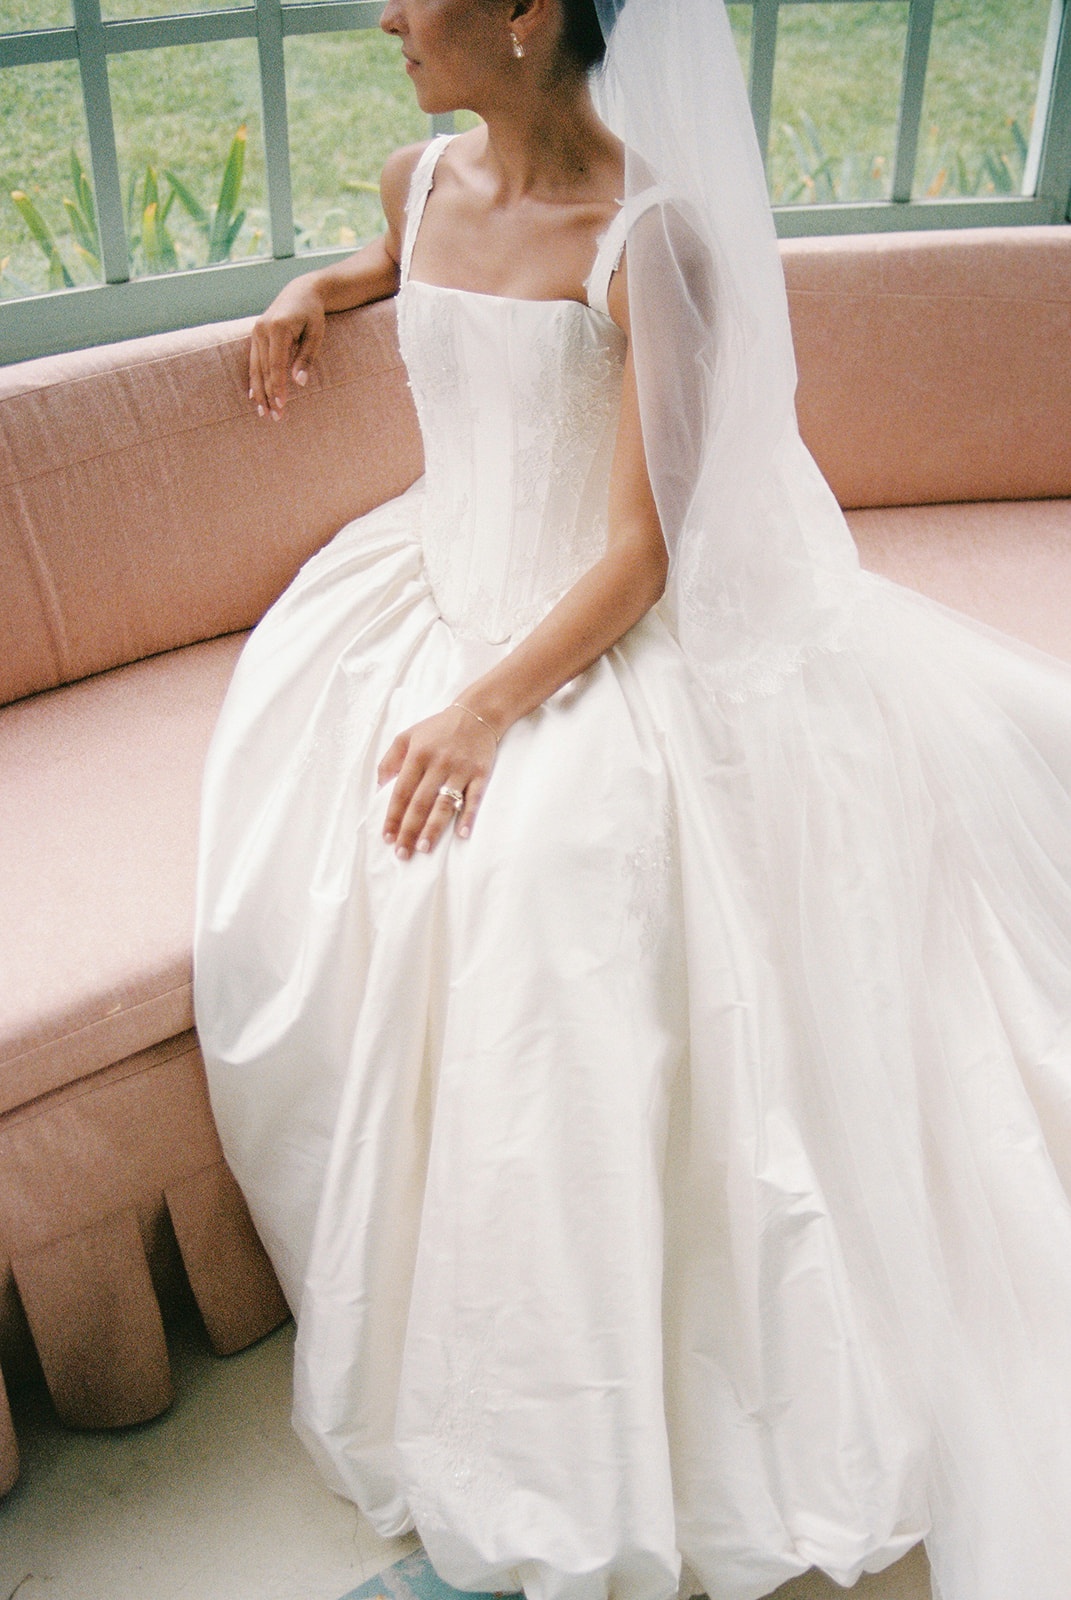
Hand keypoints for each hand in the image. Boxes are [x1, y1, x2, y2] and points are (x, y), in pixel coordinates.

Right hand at [248, 274, 326, 419]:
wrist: (301, 291)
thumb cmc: (313, 314)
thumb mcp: (315, 335)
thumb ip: (306, 358)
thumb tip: (299, 383)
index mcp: (278, 328)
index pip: (276, 364)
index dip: (277, 387)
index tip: (281, 405)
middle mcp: (262, 329)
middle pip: (263, 369)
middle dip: (268, 395)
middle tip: (275, 417)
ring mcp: (256, 332)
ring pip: (255, 368)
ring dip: (259, 392)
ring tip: (263, 412)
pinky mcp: (255, 335)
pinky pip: (253, 361)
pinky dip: (254, 380)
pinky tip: (254, 396)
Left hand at [378, 704, 498, 858]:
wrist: (476, 713)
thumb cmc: (438, 728)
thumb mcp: (407, 736)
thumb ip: (390, 760)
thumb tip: (380, 787)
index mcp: (418, 755)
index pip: (401, 791)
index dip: (393, 816)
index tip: (387, 837)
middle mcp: (438, 763)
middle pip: (421, 802)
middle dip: (409, 829)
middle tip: (402, 853)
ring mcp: (460, 770)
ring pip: (445, 803)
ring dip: (434, 828)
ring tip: (424, 847)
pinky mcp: (480, 774)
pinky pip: (474, 798)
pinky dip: (468, 816)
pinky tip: (461, 833)